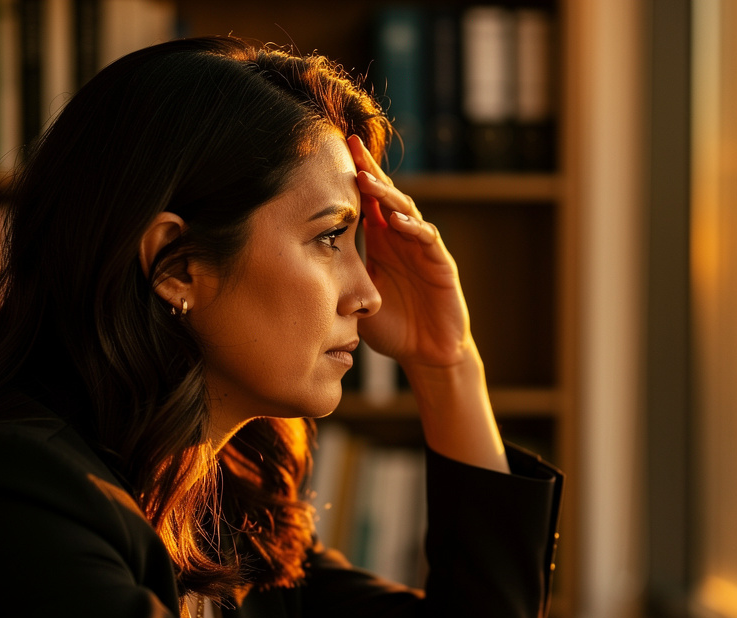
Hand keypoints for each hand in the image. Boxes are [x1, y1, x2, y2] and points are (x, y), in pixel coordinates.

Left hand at [347, 134, 472, 371]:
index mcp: (382, 243)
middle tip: (351, 144)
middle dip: (369, 170)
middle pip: (386, 195)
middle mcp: (402, 240)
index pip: (367, 203)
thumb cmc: (393, 328)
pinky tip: (396, 220)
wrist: (428, 355)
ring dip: (387, 195)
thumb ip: (338, 278)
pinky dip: (412, 227)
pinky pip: (427, 239)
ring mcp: (423, 249)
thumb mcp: (357, 298)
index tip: (333, 151)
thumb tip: (295, 266)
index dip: (353, 177)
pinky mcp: (441, 265)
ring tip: (366, 180)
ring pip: (406, 211)